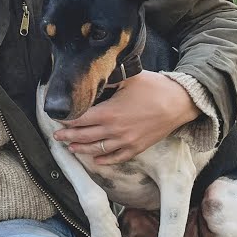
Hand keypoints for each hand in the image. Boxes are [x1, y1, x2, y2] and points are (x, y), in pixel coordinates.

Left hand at [53, 71, 198, 163]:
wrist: (180, 103)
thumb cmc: (155, 88)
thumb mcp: (129, 77)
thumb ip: (109, 80)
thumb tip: (94, 77)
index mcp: (109, 112)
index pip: (80, 119)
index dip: (67, 121)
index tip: (57, 119)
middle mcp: (114, 130)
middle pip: (84, 137)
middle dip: (68, 137)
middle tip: (56, 137)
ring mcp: (126, 142)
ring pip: (97, 149)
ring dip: (81, 149)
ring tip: (70, 147)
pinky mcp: (137, 148)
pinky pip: (116, 157)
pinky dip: (103, 159)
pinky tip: (95, 159)